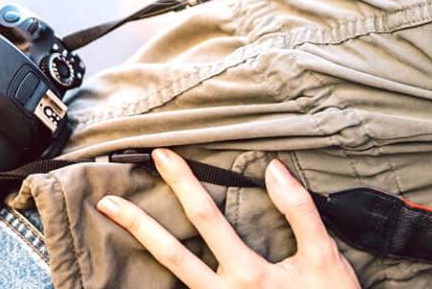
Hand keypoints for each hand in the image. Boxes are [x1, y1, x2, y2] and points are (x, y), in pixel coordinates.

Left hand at [97, 148, 358, 288]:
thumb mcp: (322, 254)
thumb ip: (298, 210)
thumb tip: (274, 169)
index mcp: (248, 274)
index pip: (206, 219)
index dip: (183, 184)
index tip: (163, 156)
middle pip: (172, 252)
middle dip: (139, 222)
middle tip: (109, 201)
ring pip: (171, 275)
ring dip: (142, 245)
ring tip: (115, 219)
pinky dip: (164, 274)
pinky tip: (151, 254)